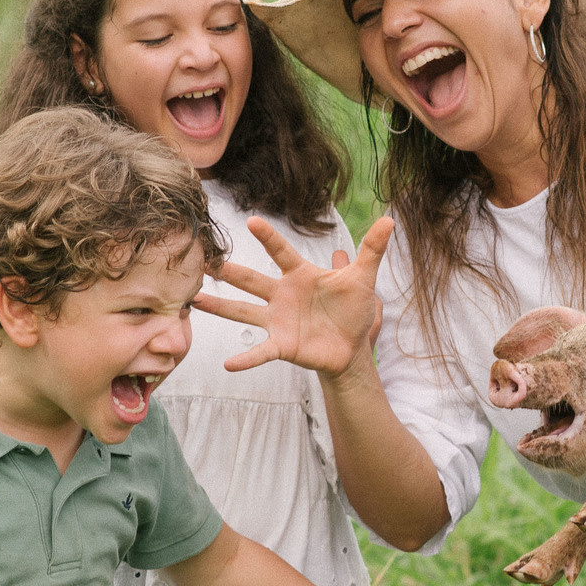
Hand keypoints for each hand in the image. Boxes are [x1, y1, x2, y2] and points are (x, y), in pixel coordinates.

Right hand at [196, 215, 391, 378]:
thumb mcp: (363, 279)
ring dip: (220, 306)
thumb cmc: (352, 309)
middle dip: (229, 271)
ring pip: (243, 311)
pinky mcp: (281, 345)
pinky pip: (260, 351)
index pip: (281, 252)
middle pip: (252, 279)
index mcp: (300, 275)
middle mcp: (282, 295)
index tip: (252, 221)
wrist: (352, 346)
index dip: (268, 237)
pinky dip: (246, 358)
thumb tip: (390, 221)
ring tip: (195, 301)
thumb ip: (372, 250)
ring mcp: (278, 320)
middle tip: (206, 258)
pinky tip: (228, 364)